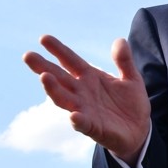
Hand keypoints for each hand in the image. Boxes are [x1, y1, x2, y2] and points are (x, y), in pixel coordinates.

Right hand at [23, 35, 150, 162]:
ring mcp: (84, 109)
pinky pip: (82, 124)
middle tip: (28, 55)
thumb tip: (120, 40)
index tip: (43, 38)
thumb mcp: (131, 79)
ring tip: (44, 77)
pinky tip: (74, 115)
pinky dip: (77, 120)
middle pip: (59, 77)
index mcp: (89, 77)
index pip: (70, 61)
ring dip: (53, 89)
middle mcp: (81, 92)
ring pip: (63, 99)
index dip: (58, 50)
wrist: (139, 130)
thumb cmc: (130, 103)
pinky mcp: (93, 127)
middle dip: (43, 67)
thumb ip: (124, 61)